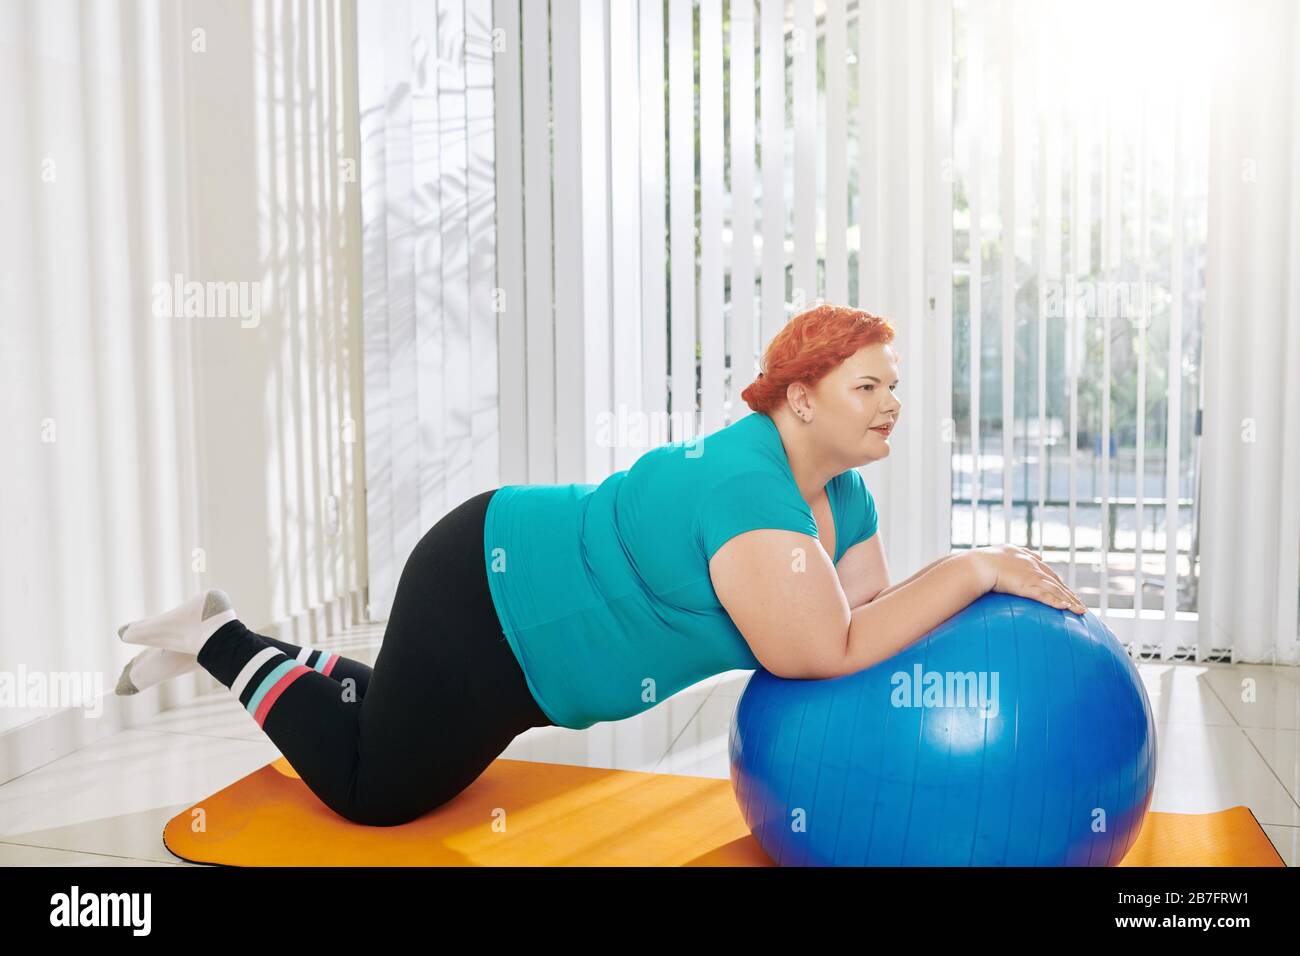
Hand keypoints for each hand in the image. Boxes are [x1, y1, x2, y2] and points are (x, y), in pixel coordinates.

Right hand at [968, 544, 1086, 614]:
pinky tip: (1066, 609)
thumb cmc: (982, 560)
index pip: (1047, 572)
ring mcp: (1031, 575)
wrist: (977, 565)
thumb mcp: (1001, 552)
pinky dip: (1056, 602)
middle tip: (1079, 604)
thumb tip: (1032, 557)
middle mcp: (1032, 565)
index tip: (1066, 590)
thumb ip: (1017, 553)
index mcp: (1025, 558)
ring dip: (1070, 601)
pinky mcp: (1027, 585)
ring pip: (1056, 590)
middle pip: (1056, 582)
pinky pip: (1046, 596)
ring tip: (1080, 611)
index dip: (1058, 582)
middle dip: (1069, 593)